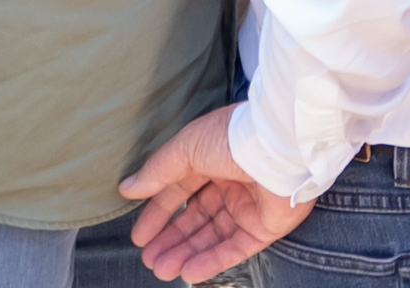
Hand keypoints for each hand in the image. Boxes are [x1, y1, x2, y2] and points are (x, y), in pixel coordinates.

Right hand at [120, 104, 312, 282]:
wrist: (280, 146)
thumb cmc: (234, 137)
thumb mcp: (186, 147)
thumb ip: (158, 170)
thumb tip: (129, 187)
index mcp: (215, 159)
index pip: (181, 191)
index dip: (160, 215)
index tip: (140, 237)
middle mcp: (233, 183)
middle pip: (196, 219)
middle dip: (172, 241)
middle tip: (150, 259)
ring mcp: (251, 205)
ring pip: (213, 237)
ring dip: (186, 254)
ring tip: (162, 269)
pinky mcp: (267, 225)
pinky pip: (235, 248)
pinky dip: (212, 261)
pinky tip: (189, 272)